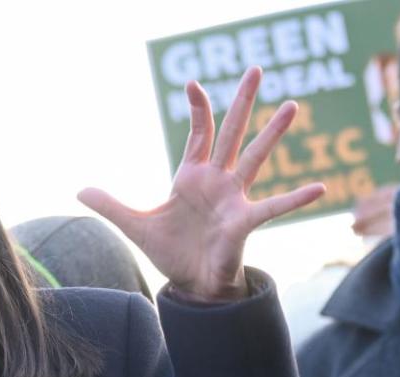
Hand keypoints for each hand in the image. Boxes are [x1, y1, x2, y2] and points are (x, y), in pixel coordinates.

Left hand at [78, 67, 323, 301]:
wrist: (191, 284)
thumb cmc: (172, 252)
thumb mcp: (135, 225)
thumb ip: (111, 205)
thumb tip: (79, 189)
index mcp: (192, 176)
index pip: (199, 134)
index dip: (197, 109)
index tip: (193, 83)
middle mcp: (217, 181)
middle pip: (232, 132)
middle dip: (242, 101)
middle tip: (255, 68)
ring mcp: (234, 198)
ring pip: (255, 157)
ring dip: (273, 132)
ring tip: (293, 104)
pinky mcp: (245, 222)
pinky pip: (274, 207)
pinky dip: (295, 198)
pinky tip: (320, 187)